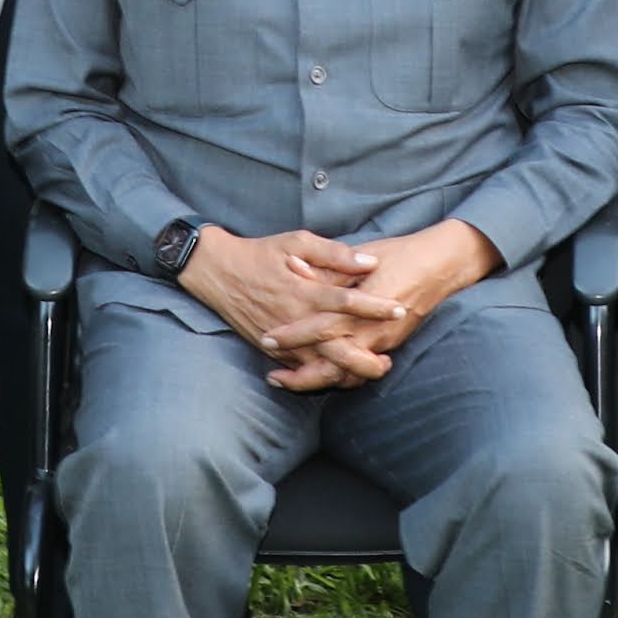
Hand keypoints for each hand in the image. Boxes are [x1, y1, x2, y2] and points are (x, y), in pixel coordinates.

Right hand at [175, 228, 402, 386]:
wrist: (217, 273)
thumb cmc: (261, 253)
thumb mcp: (296, 242)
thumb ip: (334, 254)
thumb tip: (369, 262)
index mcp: (303, 290)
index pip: (346, 302)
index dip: (375, 306)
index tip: (400, 308)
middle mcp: (294, 320)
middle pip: (335, 348)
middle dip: (365, 358)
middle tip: (389, 361)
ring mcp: (283, 339)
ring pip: (319, 365)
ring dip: (347, 372)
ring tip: (373, 371)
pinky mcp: (272, 350)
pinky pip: (300, 368)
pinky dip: (322, 374)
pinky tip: (344, 375)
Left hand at [272, 221, 502, 389]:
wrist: (440, 265)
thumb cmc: (397, 254)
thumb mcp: (361, 256)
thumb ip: (330, 270)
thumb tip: (297, 272)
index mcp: (364, 304)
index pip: (323, 327)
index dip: (294, 335)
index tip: (269, 337)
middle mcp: (375, 330)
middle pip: (335, 366)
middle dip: (303, 377)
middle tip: (274, 378)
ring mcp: (385, 341)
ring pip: (348, 375)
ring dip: (319, 381)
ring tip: (291, 381)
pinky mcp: (390, 345)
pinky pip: (361, 369)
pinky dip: (340, 376)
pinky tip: (320, 373)